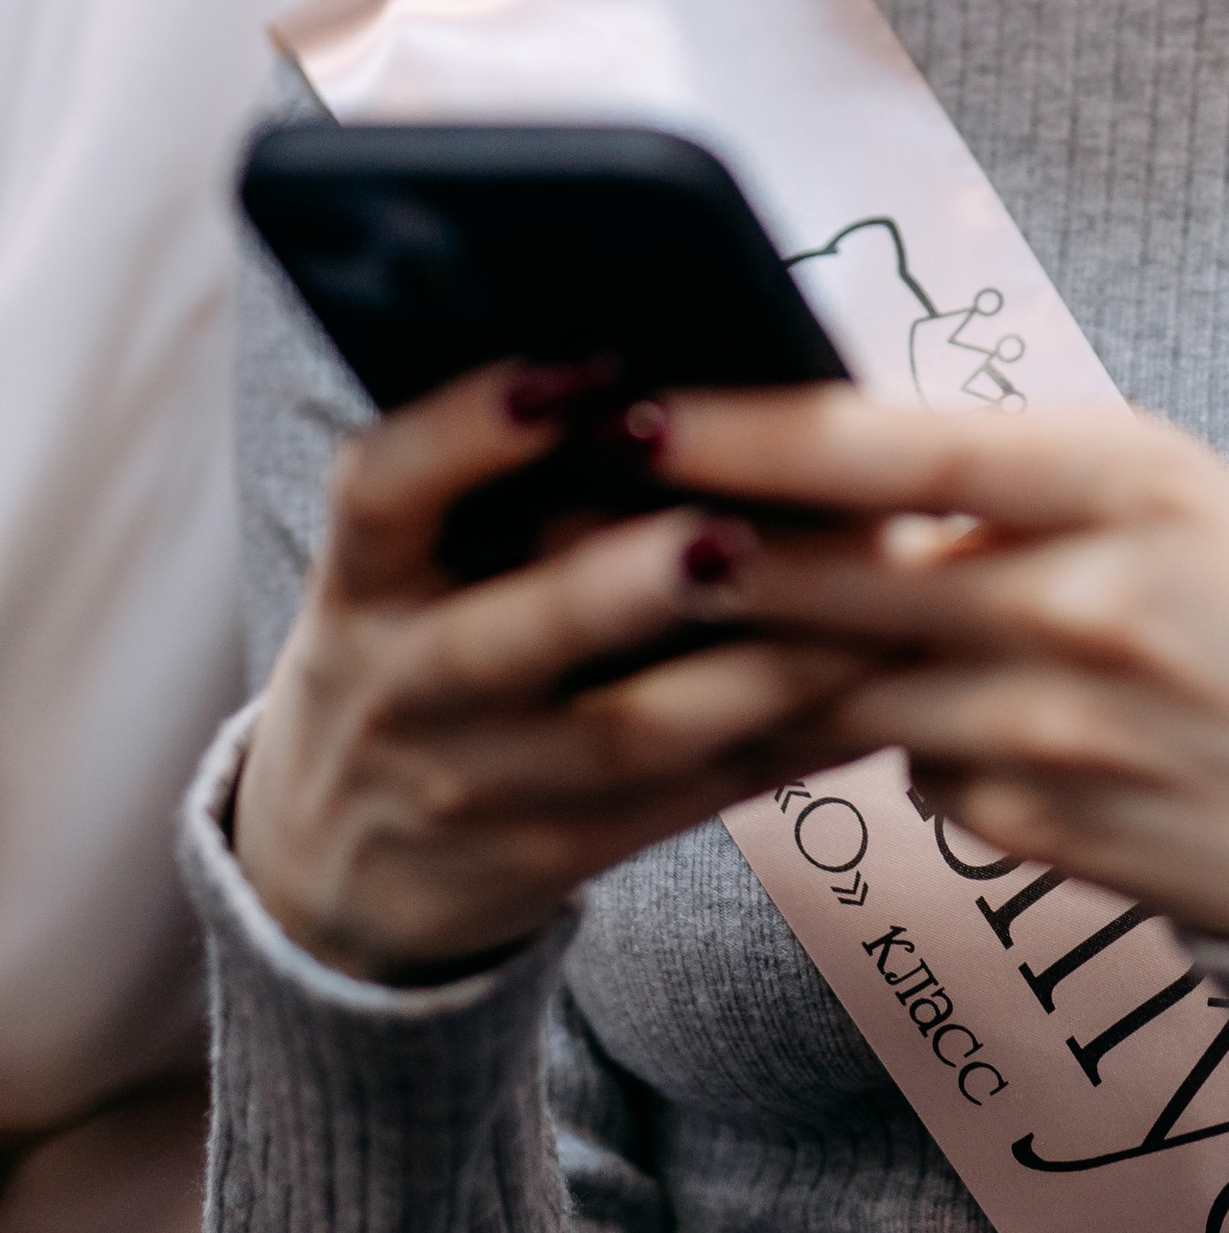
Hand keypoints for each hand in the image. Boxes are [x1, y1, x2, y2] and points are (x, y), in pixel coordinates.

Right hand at [232, 367, 896, 984]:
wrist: (340, 863)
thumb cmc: (412, 654)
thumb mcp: (401, 573)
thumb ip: (493, 488)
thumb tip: (661, 369)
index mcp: (362, 581)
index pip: (383, 491)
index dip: (465, 431)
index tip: (577, 369)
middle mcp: (403, 686)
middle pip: (503, 637)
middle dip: (621, 584)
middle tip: (732, 531)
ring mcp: (478, 784)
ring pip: (626, 733)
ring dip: (758, 670)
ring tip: (869, 607)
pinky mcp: (557, 856)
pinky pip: (691, 798)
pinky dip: (790, 741)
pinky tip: (883, 688)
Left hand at [651, 389, 1228, 940]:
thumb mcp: (1170, 493)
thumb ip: (1011, 479)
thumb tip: (827, 451)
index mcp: (1125, 477)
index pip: (896, 445)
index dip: (747, 432)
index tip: (635, 408)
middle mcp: (1090, 598)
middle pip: (838, 575)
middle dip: (695, 549)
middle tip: (572, 515)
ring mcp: (1066, 729)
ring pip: (851, 688)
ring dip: (753, 658)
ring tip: (654, 621)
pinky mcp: (1053, 832)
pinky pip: (916, 777)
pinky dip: (895, 747)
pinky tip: (900, 722)